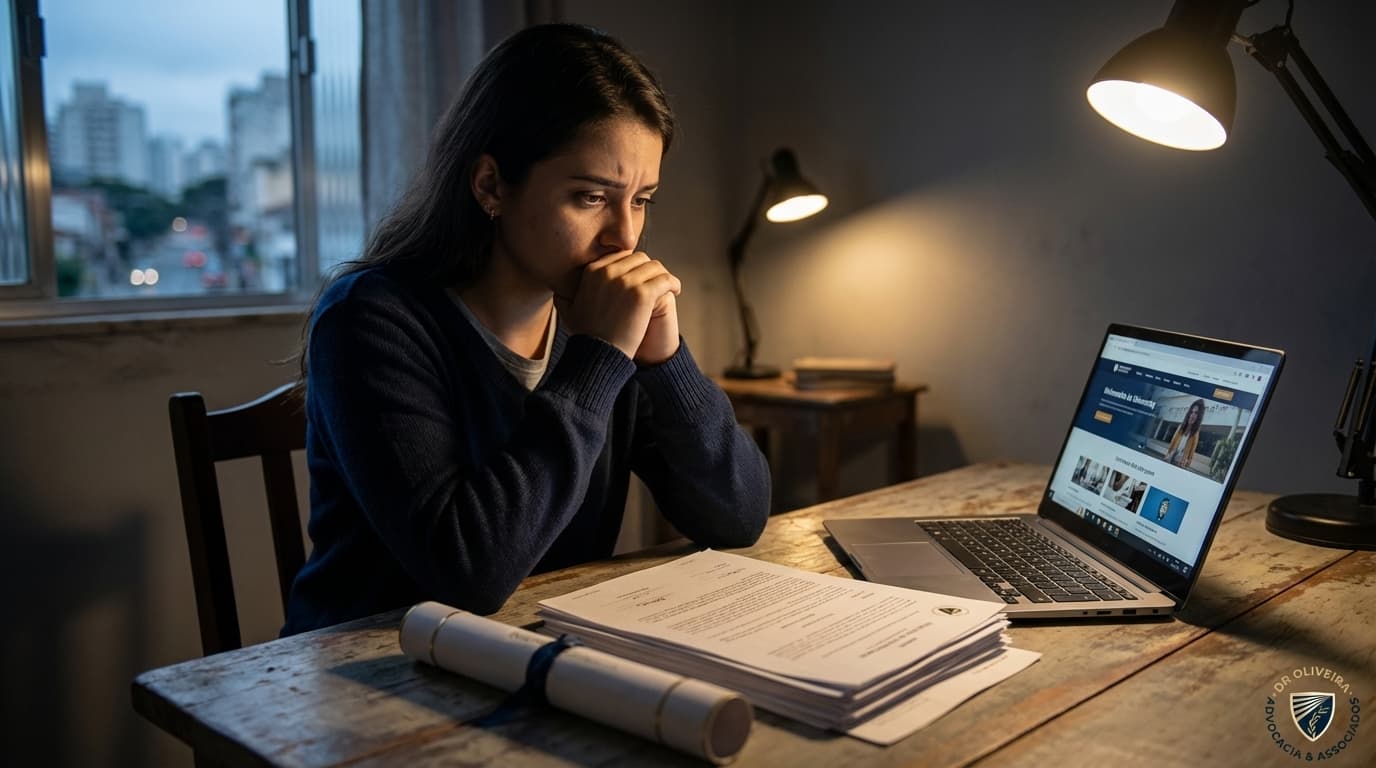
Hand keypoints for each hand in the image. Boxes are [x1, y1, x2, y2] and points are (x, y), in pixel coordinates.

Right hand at [560, 251, 680, 358]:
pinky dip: (673, 283)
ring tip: (668, 287)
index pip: (621, 256)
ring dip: (663, 276)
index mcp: (592, 270)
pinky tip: (675, 291)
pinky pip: (665, 279)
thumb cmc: (586, 336)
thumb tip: (561, 289)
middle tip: (657, 283)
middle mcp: (608, 271)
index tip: (641, 278)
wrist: (599, 355)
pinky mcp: (642, 294)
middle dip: (649, 270)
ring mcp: (625, 282)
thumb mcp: (568, 311)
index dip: (634, 266)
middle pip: (639, 258)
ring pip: (654, 267)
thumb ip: (564, 295)